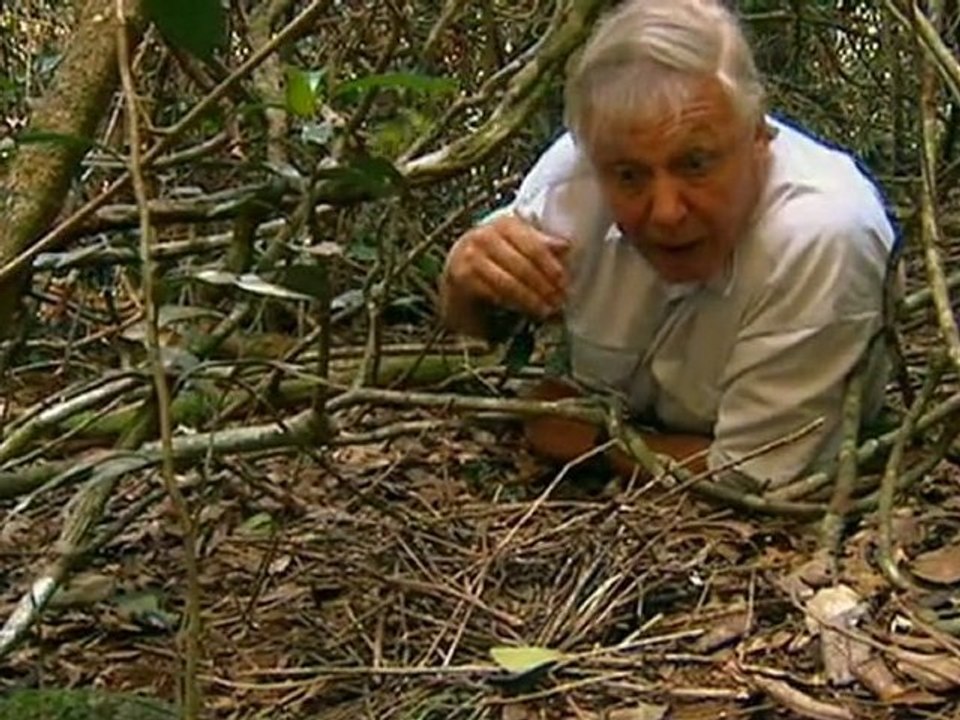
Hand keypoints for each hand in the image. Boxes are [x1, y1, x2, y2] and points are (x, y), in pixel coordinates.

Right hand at [443, 213, 569, 319]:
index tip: (564, 281)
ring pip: (509, 283)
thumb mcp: (517, 245)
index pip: (533, 245)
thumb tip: (566, 246)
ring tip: (547, 309)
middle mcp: (485, 236)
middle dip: (544, 286)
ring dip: (532, 299)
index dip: (551, 265)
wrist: (458, 270)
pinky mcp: (463, 278)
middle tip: (559, 300)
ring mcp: (471, 257)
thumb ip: (539, 244)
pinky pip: (495, 294)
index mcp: (505, 224)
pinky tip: (527, 311)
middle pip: (523, 266)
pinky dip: (514, 305)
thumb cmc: (495, 257)